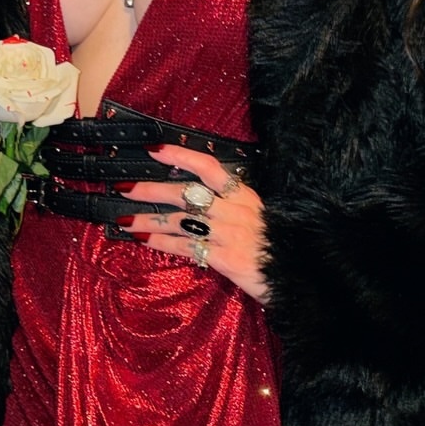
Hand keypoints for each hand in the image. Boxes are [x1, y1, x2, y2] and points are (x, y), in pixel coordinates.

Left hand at [115, 144, 270, 303]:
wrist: (300, 276)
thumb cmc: (278, 247)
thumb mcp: (260, 217)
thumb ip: (232, 206)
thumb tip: (199, 198)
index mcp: (244, 195)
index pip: (209, 166)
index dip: (180, 155)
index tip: (155, 149)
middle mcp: (235, 209)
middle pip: (185, 193)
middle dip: (151, 189)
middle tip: (125, 188)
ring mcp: (228, 233)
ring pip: (178, 220)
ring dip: (147, 219)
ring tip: (124, 219)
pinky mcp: (224, 257)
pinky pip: (184, 246)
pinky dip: (161, 242)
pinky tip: (143, 239)